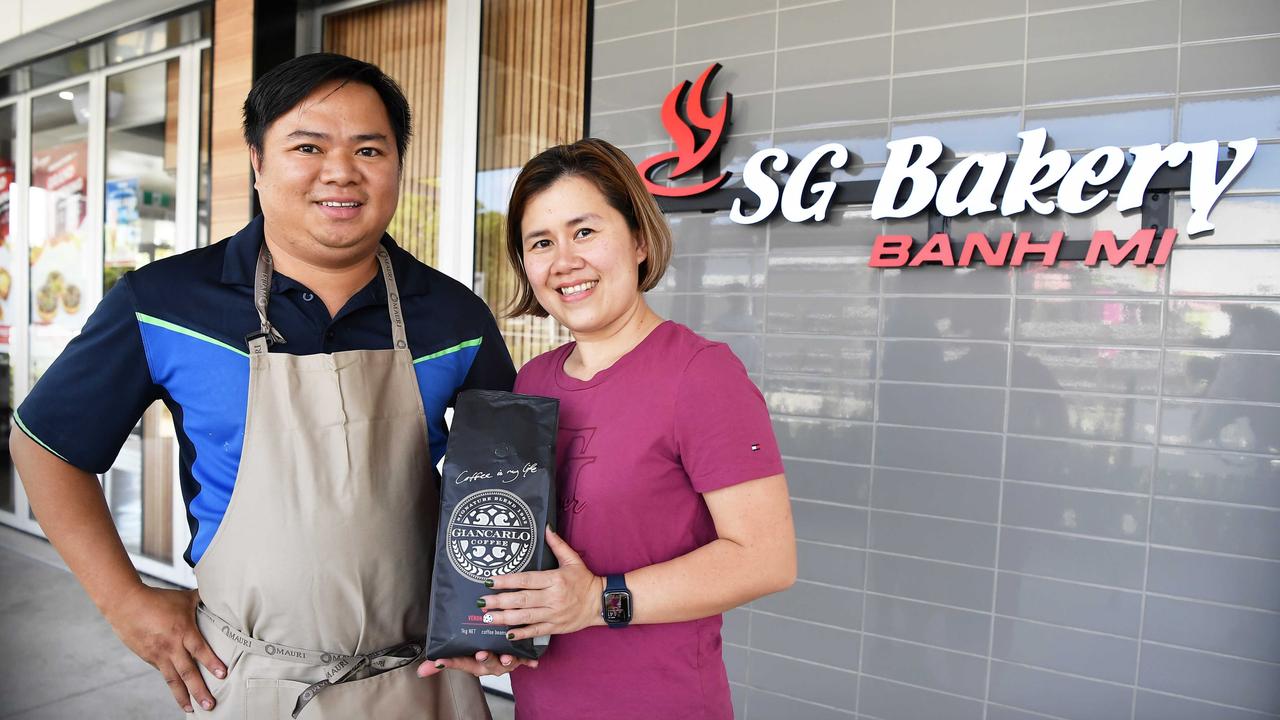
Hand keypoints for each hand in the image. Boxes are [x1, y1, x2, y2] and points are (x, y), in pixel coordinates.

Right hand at [103, 585, 224, 712]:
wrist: (125, 604)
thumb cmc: (156, 600)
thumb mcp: (183, 598)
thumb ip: (201, 600)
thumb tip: (218, 593)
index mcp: (182, 631)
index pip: (200, 650)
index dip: (211, 662)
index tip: (223, 674)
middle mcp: (171, 646)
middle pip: (187, 672)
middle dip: (199, 690)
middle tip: (210, 705)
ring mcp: (159, 655)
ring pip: (173, 680)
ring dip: (183, 696)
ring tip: (193, 709)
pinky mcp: (149, 658)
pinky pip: (164, 673)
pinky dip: (172, 684)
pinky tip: (179, 693)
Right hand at [416, 651, 537, 677]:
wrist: (506, 655)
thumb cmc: (483, 653)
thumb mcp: (463, 656)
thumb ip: (443, 662)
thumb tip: (421, 670)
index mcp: (474, 664)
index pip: (459, 663)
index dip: (450, 662)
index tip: (442, 659)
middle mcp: (490, 664)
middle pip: (485, 663)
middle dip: (484, 659)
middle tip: (481, 653)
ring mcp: (505, 662)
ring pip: (505, 662)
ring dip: (506, 660)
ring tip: (506, 656)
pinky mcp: (519, 658)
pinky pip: (525, 660)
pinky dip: (529, 661)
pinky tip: (533, 662)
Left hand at [477, 528, 602, 640]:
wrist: (601, 602)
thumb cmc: (585, 580)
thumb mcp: (573, 560)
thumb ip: (557, 545)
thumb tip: (546, 527)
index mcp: (555, 579)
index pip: (526, 580)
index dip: (507, 581)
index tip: (490, 581)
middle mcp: (552, 598)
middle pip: (522, 600)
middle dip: (500, 601)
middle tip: (482, 602)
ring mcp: (553, 614)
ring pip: (525, 617)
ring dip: (505, 618)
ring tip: (488, 617)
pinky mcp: (555, 627)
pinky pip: (536, 631)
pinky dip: (521, 634)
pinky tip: (507, 635)